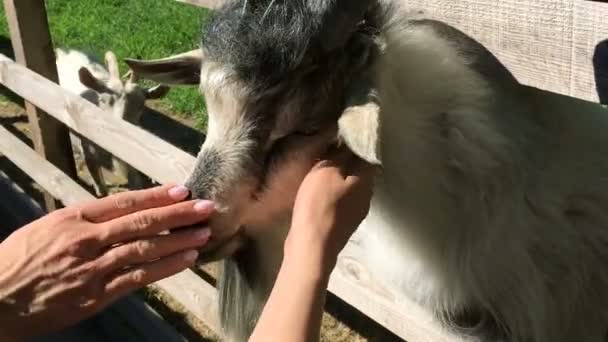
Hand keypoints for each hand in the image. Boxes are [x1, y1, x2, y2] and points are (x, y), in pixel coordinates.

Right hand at [0, 184, 213, 339]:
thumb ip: (84, 220)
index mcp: (73, 218)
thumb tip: (120, 212)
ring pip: (145, 250)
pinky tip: (186, 260)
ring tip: (204, 232)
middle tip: (207, 207)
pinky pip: (138, 278)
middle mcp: (86, 240)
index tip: (182, 190)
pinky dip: (165, 268)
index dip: (156, 196)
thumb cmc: (18, 261)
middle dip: (178, 214)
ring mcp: (93, 268)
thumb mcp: (47, 228)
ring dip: (178, 241)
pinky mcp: (97, 295)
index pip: (124, 202)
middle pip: (141, 222)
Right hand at [287, 145, 375, 273]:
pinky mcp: (345, 223)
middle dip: (347, 161)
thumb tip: (348, 141)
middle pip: (360, 171)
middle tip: (328, 151)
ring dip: (340, 178)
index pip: (368, 154)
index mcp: (367, 179)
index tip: (341, 135)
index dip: (356, 143)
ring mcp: (358, 212)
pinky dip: (334, 193)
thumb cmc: (319, 204)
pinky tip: (321, 193)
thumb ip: (339, 153)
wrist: (312, 246)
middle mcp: (368, 195)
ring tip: (322, 170)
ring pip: (351, 186)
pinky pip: (343, 201)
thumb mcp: (326, 170)